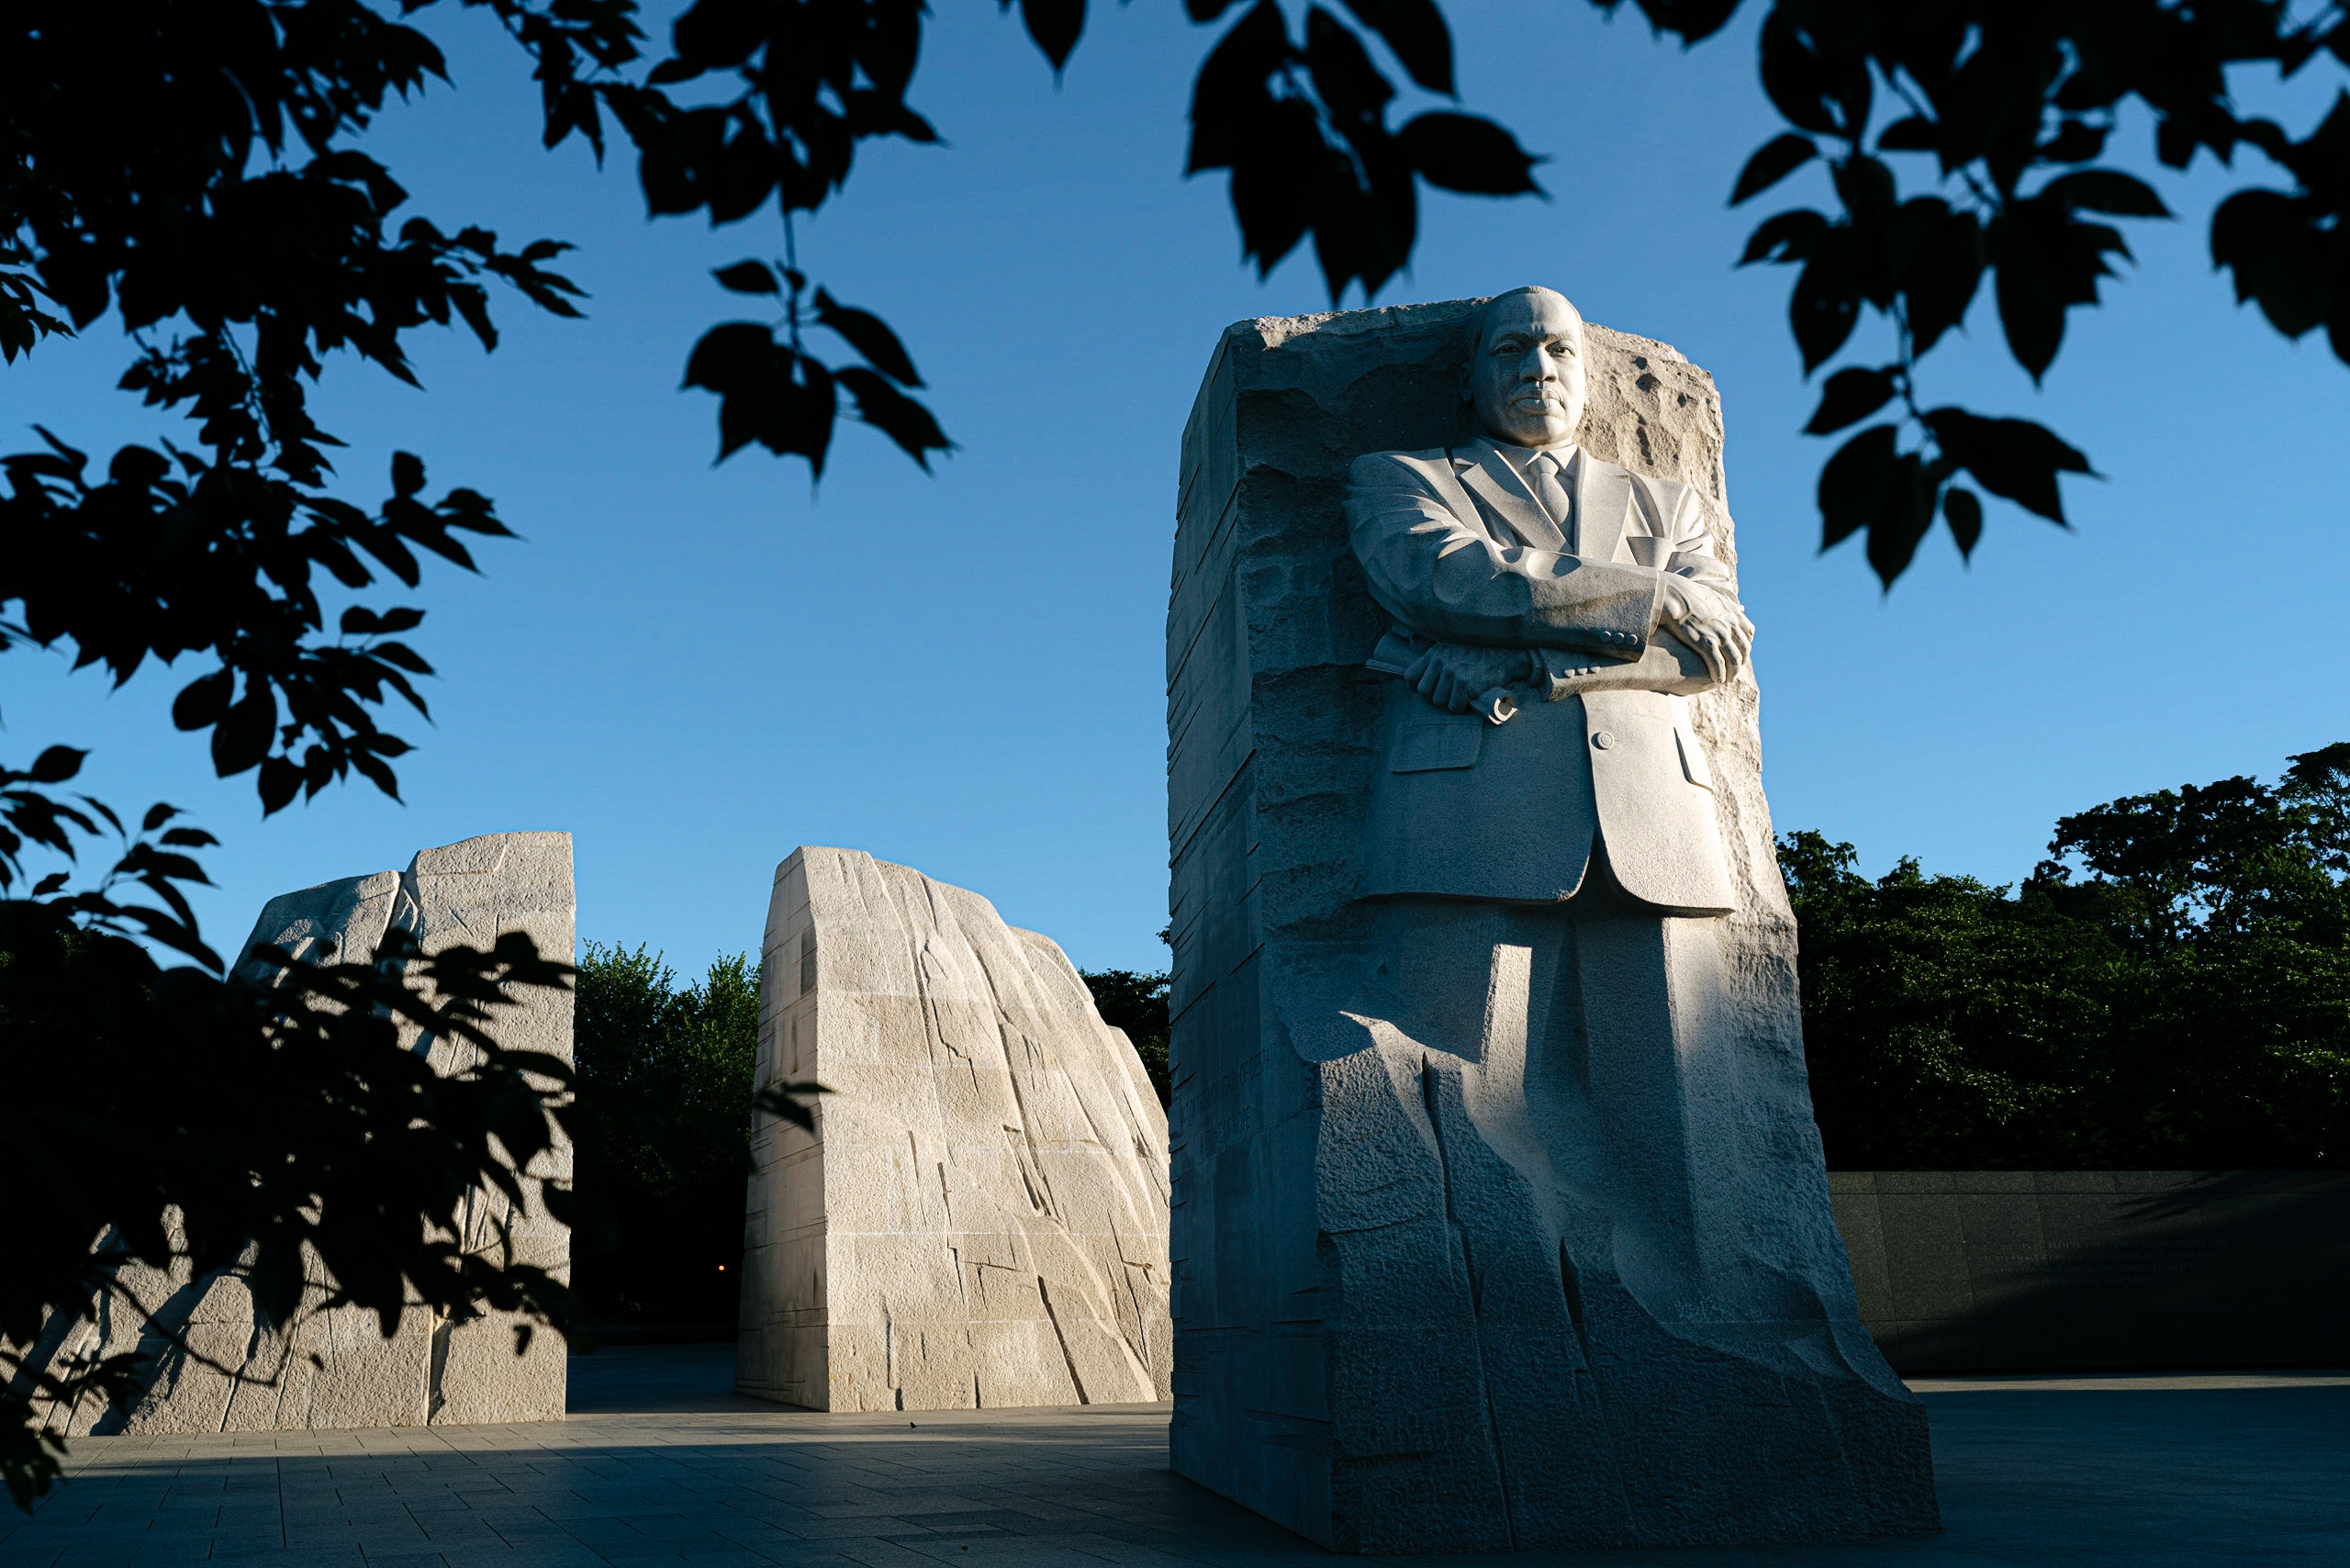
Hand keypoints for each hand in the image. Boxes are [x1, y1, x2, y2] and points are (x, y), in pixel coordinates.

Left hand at [1404, 642, 1526, 713]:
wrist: (1507, 652)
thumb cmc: (1480, 650)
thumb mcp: (1452, 644)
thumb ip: (1435, 652)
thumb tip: (1412, 642)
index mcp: (1435, 653)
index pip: (1411, 676)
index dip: (1417, 688)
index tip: (1429, 691)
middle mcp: (1441, 662)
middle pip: (1424, 692)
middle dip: (1435, 699)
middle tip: (1449, 698)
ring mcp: (1453, 673)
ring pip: (1439, 702)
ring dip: (1450, 705)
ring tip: (1461, 699)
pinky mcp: (1466, 684)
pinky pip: (1455, 706)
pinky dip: (1461, 708)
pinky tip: (1470, 701)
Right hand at [1659, 577, 1753, 684]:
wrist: (1674, 596)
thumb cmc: (1689, 594)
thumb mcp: (1714, 595)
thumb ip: (1727, 604)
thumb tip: (1736, 606)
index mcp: (1733, 613)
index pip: (1748, 633)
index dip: (1746, 645)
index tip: (1740, 652)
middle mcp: (1731, 625)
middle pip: (1744, 649)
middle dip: (1741, 662)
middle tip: (1735, 671)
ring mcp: (1720, 635)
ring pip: (1733, 659)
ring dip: (1732, 672)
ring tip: (1727, 679)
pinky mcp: (1706, 643)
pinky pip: (1718, 664)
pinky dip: (1720, 674)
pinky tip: (1717, 680)